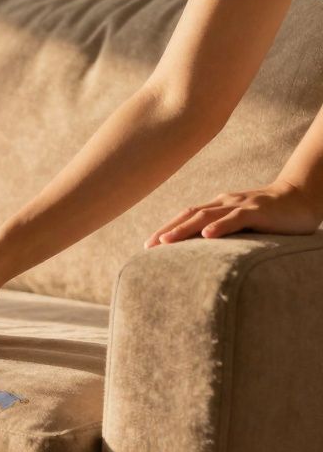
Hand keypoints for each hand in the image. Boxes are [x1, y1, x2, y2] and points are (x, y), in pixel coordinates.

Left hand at [145, 179, 322, 247]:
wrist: (302, 197)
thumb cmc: (272, 215)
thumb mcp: (243, 224)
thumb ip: (226, 234)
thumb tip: (204, 254)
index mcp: (218, 207)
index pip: (186, 217)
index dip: (166, 229)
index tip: (148, 246)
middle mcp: (224, 203)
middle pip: (189, 215)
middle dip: (167, 230)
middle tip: (148, 247)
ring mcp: (240, 205)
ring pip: (206, 215)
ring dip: (183, 229)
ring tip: (165, 242)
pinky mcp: (258, 211)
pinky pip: (235, 218)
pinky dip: (219, 226)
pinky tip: (206, 236)